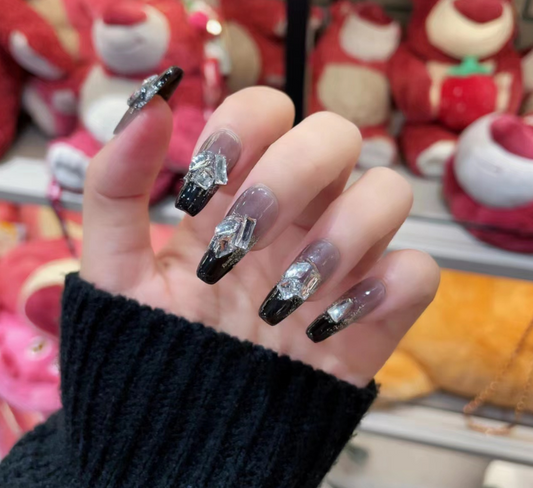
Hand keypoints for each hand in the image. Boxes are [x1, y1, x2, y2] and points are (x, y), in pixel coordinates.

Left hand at [80, 87, 438, 387]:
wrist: (185, 433)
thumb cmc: (152, 346)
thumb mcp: (116, 269)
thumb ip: (115, 188)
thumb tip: (148, 104)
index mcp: (240, 196)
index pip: (267, 111)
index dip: (242, 126)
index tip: (204, 185)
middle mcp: (299, 215)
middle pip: (337, 135)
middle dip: (289, 176)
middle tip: (240, 240)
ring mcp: (341, 261)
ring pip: (389, 193)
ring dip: (340, 235)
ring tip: (280, 298)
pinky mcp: (374, 314)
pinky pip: (417, 272)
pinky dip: (384, 290)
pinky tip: (324, 328)